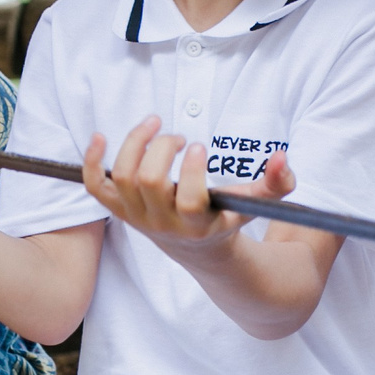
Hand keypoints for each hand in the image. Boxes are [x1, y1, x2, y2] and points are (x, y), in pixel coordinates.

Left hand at [82, 117, 296, 252]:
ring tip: (155, 126)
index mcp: (197, 225)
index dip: (192, 170)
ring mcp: (137, 217)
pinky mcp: (120, 209)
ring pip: (121, 178)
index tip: (199, 146)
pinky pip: (96, 186)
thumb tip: (282, 158)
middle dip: (162, 148)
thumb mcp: (255, 203)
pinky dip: (92, 161)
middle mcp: (162, 224)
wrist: (198, 247)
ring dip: (135, 143)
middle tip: (179, 138)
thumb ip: (276, 183)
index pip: (188, 201)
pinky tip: (99, 137)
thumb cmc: (227, 216)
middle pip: (149, 181)